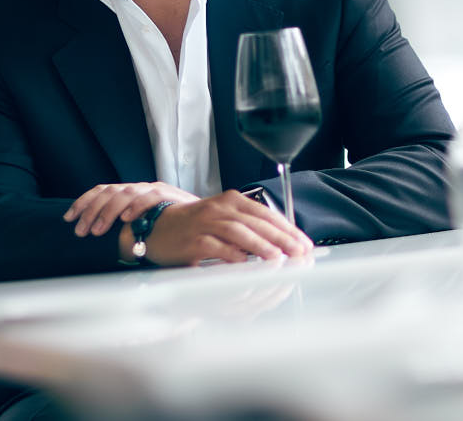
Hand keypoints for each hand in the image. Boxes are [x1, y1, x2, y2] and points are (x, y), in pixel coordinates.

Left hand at [63, 182, 198, 236]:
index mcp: (130, 192)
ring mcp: (154, 189)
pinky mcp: (169, 194)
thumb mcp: (144, 223)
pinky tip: (126, 219)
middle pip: (108, 192)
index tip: (68, 218)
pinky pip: (149, 197)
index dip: (83, 202)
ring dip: (108, 212)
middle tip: (81, 230)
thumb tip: (97, 237)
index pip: (101, 190)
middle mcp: (139, 187)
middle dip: (91, 211)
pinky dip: (136, 206)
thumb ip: (126, 226)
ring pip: (124, 193)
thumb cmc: (170, 226)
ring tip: (98, 230)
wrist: (203, 219)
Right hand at [142, 190, 313, 265]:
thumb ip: (250, 227)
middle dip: (281, 238)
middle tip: (299, 252)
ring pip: (239, 231)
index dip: (288, 228)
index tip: (304, 243)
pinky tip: (246, 262)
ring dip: (260, 245)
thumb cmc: (196, 226)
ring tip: (278, 257)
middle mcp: (220, 208)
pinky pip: (216, 246)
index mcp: (232, 201)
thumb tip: (282, 244)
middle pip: (257, 221)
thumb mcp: (225, 219)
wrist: (158, 227)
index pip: (266, 213)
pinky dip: (232, 254)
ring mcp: (205, 223)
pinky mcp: (193, 240)